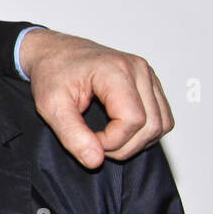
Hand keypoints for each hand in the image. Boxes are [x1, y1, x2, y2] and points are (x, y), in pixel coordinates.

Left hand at [20, 29, 173, 167]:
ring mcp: (148, 75)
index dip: (111, 142)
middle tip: (94, 143)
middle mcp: (138, 69)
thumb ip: (72, 135)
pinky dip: (143, 132)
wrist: (53, 52)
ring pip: (162, 124)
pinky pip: (161, 117)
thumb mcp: (51, 106)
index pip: (133, 120)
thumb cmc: (51, 73)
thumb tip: (95, 161)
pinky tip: (118, 130)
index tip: (86, 140)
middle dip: (124, 146)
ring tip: (105, 138)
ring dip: (136, 142)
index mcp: (115, 70)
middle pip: (152, 125)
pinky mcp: (150, 83)